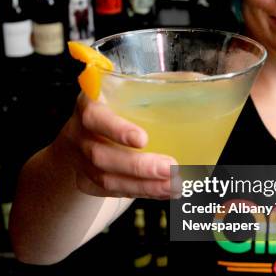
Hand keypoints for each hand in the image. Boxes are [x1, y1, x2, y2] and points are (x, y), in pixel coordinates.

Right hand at [56, 94, 176, 198]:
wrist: (85, 132)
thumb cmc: (116, 106)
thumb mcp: (127, 90)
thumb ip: (156, 87)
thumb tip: (198, 82)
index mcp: (89, 103)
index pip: (94, 116)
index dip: (116, 129)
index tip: (142, 139)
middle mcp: (78, 133)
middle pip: (101, 156)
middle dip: (139, 166)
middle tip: (170, 168)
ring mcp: (79, 160)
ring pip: (107, 179)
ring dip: (144, 185)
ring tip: (173, 185)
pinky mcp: (86, 181)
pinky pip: (112, 192)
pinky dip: (141, 192)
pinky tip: (162, 191)